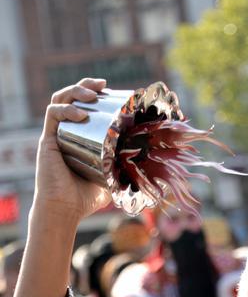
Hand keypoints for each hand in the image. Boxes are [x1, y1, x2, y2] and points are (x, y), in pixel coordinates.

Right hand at [33, 77, 111, 222]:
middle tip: (101, 85)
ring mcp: (55, 135)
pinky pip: (53, 115)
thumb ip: (125, 172)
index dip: (94, 94)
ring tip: (92, 94)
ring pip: (60, 101)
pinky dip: (66, 109)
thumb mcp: (111, 180)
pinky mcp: (47, 141)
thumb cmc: (85, 199)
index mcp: (77, 137)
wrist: (64, 210)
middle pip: (71, 98)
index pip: (83, 107)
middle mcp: (64, 132)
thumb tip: (151, 171)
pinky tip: (80, 113)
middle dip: (86, 86)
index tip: (109, 90)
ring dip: (76, 92)